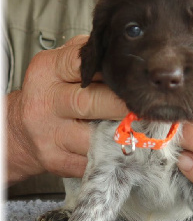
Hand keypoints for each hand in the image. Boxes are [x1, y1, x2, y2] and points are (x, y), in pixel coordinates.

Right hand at [7, 35, 127, 183]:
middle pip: (90, 103)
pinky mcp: (57, 161)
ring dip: (122, 136)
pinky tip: (124, 148)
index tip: (132, 77)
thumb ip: (89, 59)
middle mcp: (46, 103)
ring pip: (95, 139)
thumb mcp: (61, 67)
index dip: (111, 70)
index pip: (81, 64)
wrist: (20, 131)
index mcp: (48, 72)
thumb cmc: (51, 94)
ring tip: (138, 129)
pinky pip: (94, 161)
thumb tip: (129, 61)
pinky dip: (114, 156)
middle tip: (144, 106)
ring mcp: (51, 135)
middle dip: (122, 106)